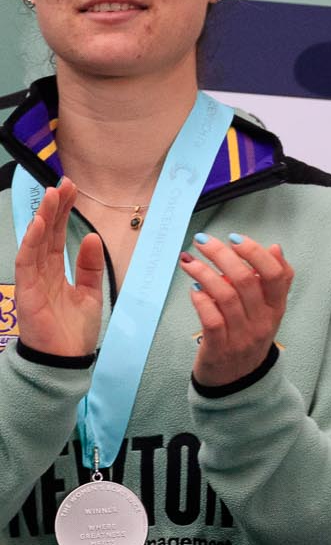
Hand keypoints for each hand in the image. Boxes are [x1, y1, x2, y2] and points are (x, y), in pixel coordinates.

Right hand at [12, 179, 105, 357]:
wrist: (67, 360)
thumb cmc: (75, 330)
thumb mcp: (90, 293)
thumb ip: (88, 267)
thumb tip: (89, 238)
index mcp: (55, 272)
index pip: (56, 235)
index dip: (63, 212)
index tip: (72, 189)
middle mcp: (42, 272)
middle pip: (45, 233)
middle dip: (55, 208)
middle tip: (64, 184)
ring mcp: (33, 280)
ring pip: (35, 242)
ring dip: (43, 218)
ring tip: (53, 195)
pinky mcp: (27, 291)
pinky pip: (27, 262)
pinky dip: (31, 242)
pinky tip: (37, 224)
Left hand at [185, 232, 293, 386]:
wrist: (238, 382)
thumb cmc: (249, 337)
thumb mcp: (268, 310)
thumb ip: (271, 281)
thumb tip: (275, 248)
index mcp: (277, 308)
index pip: (276, 275)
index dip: (256, 253)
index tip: (235, 238)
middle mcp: (263, 321)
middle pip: (246, 280)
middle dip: (221, 255)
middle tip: (203, 241)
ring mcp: (242, 336)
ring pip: (225, 296)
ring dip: (203, 273)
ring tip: (189, 261)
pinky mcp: (220, 348)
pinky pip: (212, 319)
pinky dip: (201, 300)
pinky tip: (193, 289)